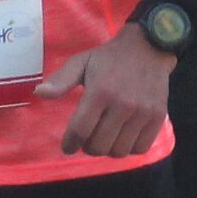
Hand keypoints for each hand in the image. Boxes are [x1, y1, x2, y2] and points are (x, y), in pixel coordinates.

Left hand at [35, 27, 174, 156]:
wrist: (150, 47)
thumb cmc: (110, 58)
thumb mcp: (81, 62)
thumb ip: (61, 80)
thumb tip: (39, 93)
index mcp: (100, 92)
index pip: (80, 131)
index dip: (70, 144)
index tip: (68, 146)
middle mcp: (122, 104)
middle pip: (98, 146)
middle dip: (88, 146)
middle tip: (88, 138)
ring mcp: (142, 112)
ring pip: (119, 151)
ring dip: (109, 149)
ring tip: (106, 137)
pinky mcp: (157, 116)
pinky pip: (140, 148)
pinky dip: (129, 148)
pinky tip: (124, 137)